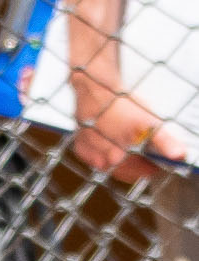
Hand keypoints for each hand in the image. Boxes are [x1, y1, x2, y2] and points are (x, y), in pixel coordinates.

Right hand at [70, 75, 187, 181]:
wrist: (95, 88)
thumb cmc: (121, 104)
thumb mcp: (149, 121)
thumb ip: (164, 142)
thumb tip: (178, 155)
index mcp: (119, 158)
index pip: (144, 172)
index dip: (153, 163)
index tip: (156, 154)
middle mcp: (103, 161)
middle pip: (128, 169)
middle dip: (137, 159)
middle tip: (141, 141)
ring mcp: (90, 155)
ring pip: (111, 164)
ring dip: (120, 156)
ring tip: (124, 137)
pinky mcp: (81, 148)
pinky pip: (96, 157)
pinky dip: (103, 150)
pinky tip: (108, 138)